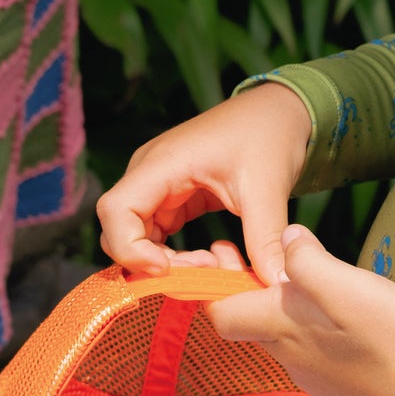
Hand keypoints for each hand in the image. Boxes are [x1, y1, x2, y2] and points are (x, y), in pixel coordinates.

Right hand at [97, 84, 313, 284]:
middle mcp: (150, 173)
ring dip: (166, 261)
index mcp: (162, 162)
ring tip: (211, 266)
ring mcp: (159, 185)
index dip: (129, 247)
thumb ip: (266, 238)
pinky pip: (158, 234)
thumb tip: (277, 284)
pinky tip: (209, 259)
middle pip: (120, 228)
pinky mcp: (174, 196)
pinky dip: (176, 254)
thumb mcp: (268, 188)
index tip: (166, 269)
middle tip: (201, 272)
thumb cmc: (268, 135)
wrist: (280, 112)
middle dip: (152, 261)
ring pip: (138, 236)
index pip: (115, 209)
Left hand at [208, 224, 394, 395]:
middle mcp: (289, 356)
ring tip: (309, 277)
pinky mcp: (339, 386)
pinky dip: (312, 327)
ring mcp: (314, 376)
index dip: (216, 284)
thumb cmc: (388, 337)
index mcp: (282, 328)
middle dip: (252, 286)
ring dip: (285, 307)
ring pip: (284, 336)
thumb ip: (308, 261)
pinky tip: (340, 314)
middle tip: (270, 252)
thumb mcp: (346, 284)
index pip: (222, 313)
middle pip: (252, 322)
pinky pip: (312, 350)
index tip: (229, 251)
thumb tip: (288, 239)